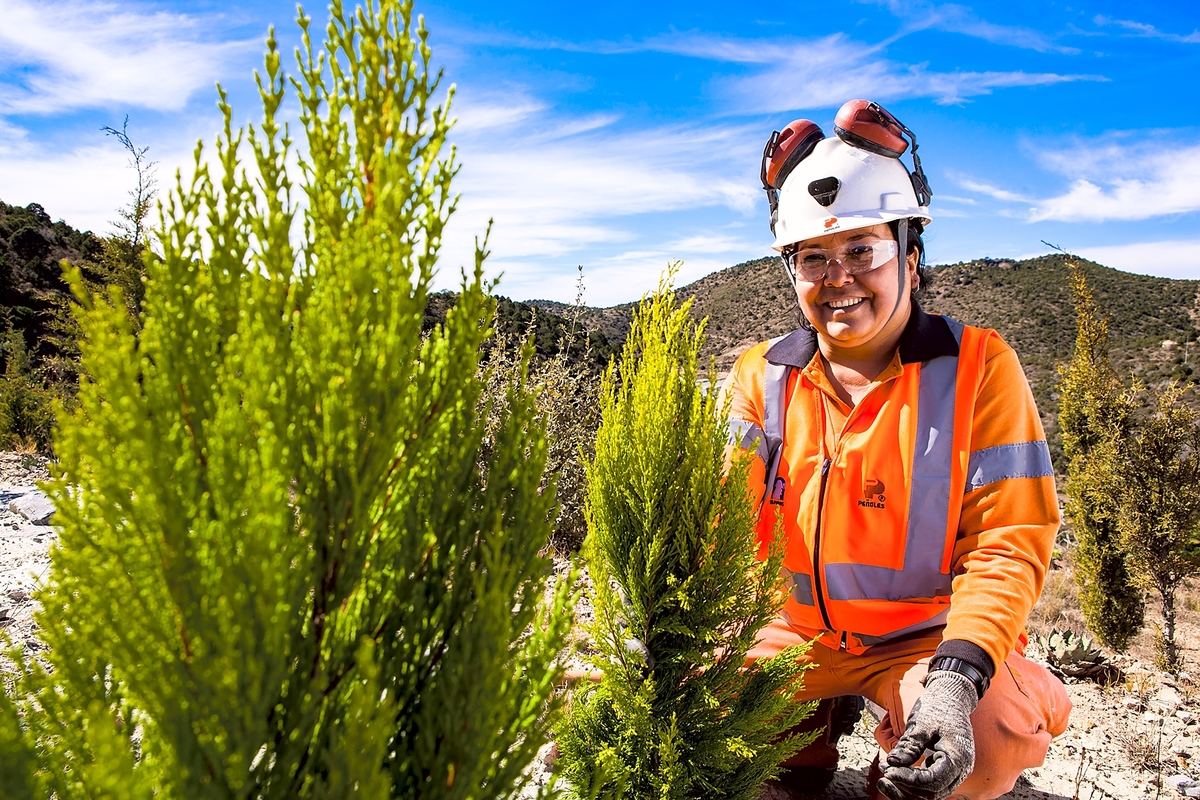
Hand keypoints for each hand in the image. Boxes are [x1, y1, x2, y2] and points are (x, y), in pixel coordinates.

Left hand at [876, 670, 977, 799]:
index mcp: (957, 758)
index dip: (908, 779)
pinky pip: (929, 783)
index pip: (932, 781)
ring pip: (930, 792)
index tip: (888, 771)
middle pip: (932, 793)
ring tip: (884, 777)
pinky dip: (912, 782)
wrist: (951, 696)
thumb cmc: (939, 707)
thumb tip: (893, 762)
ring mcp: (954, 771)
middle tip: (883, 776)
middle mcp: (960, 770)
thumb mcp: (922, 723)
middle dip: (905, 787)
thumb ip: (909, 745)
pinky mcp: (945, 769)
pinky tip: (894, 773)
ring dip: (906, 788)